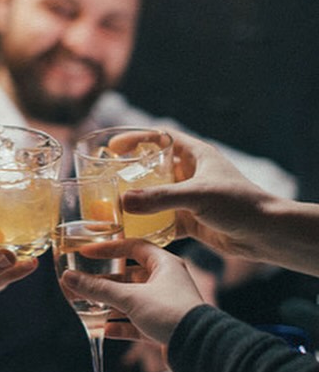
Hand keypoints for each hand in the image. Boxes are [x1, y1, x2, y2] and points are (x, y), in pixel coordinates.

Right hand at [61, 238, 205, 345]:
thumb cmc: (170, 313)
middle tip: (85, 283)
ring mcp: (165, 305)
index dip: (110, 248)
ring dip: (111, 305)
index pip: (133, 247)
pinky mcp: (163, 327)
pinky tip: (104, 329)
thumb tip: (69, 278)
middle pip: (130, 276)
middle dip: (106, 282)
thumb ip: (98, 288)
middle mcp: (166, 282)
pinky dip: (121, 326)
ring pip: (132, 301)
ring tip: (89, 306)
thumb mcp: (130, 297)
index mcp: (164, 264)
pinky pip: (137, 323)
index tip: (88, 252)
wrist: (197, 347)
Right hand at [122, 130, 273, 259]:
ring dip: (137, 202)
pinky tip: (132, 233)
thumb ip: (160, 198)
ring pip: (155, 196)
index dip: (136, 138)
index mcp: (196, 155)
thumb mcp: (197, 195)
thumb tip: (124, 202)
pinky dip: (148, 227)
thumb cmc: (239, 204)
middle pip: (153, 167)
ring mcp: (190, 198)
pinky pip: (162, 221)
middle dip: (130, 172)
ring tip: (112, 207)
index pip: (161, 137)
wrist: (265, 235)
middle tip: (106, 179)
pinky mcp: (191, 221)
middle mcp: (190, 174)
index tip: (113, 147)